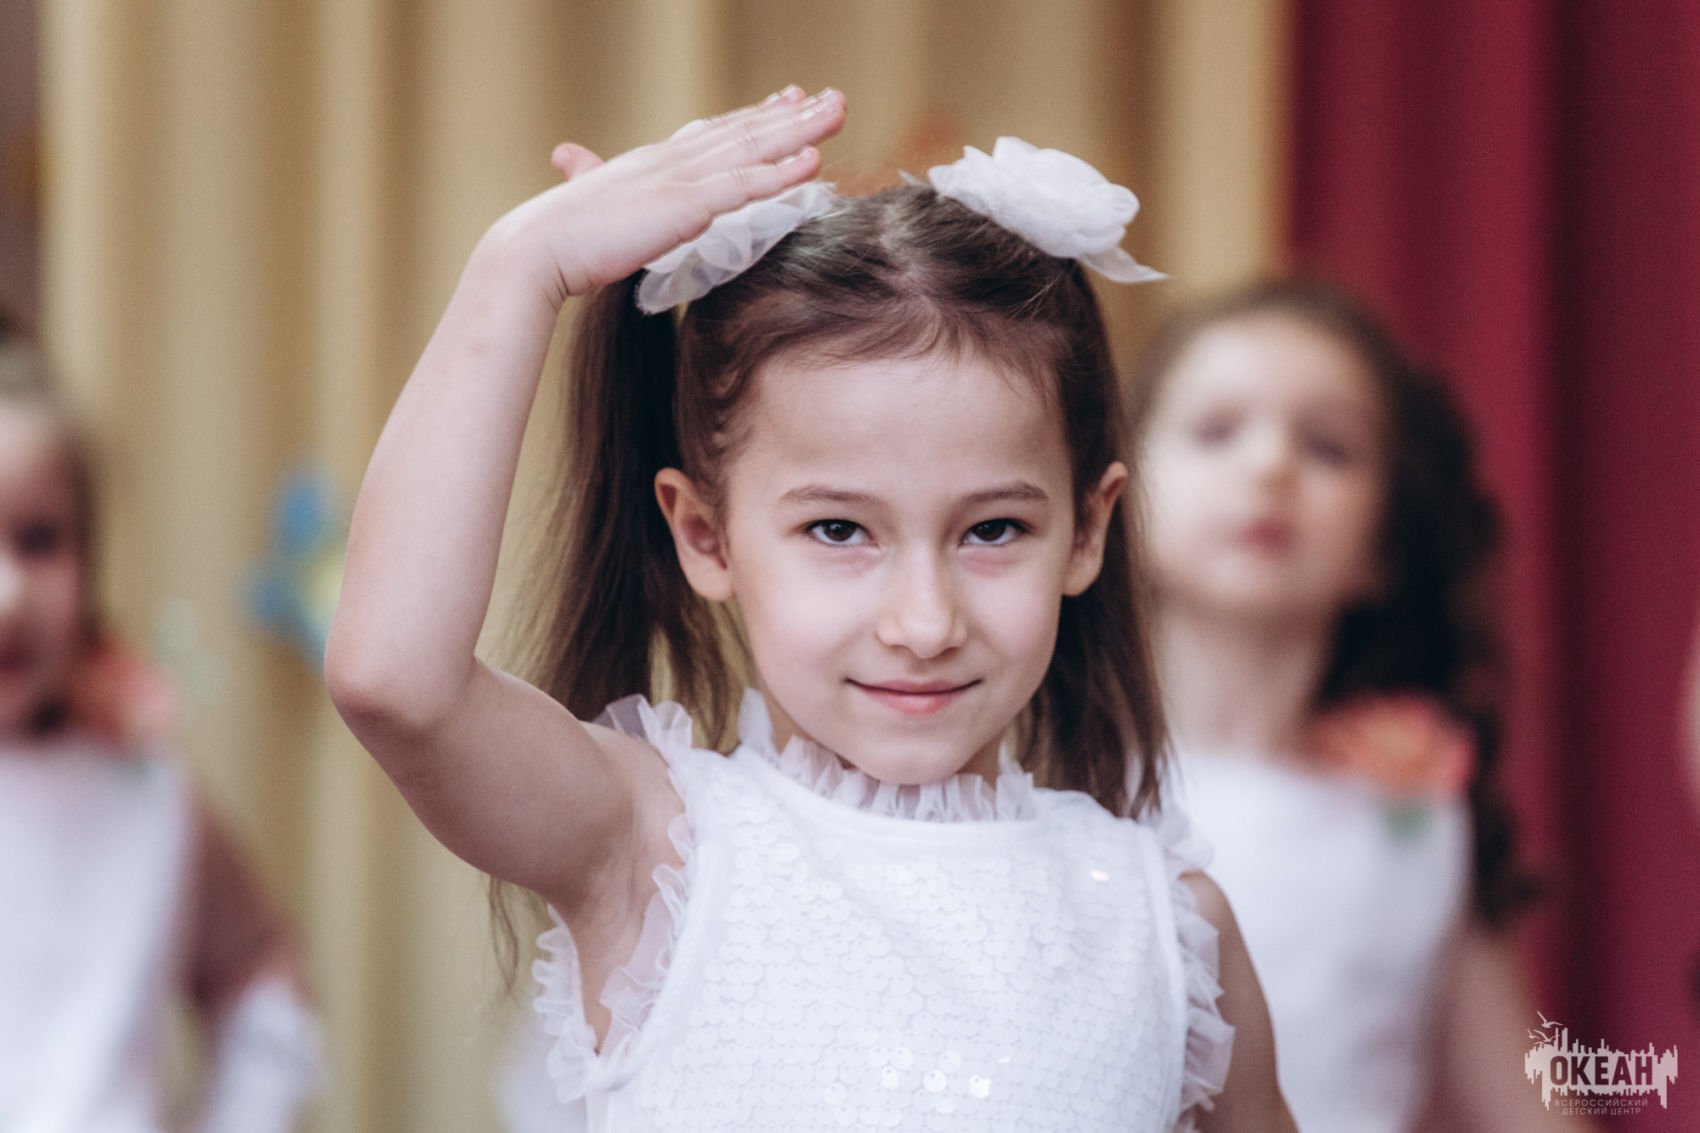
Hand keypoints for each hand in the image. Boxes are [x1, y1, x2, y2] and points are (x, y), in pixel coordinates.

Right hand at [487, 86, 846, 304]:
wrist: (536, 250)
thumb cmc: (558, 238)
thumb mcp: (586, 201)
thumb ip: (588, 176)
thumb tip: (566, 157)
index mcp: (655, 162)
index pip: (717, 132)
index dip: (757, 116)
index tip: (790, 100)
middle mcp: (673, 161)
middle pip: (745, 131)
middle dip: (793, 115)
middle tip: (833, 98)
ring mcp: (682, 180)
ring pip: (754, 148)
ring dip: (800, 131)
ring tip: (838, 112)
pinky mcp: (685, 207)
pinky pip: (745, 186)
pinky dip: (781, 172)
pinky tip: (812, 161)